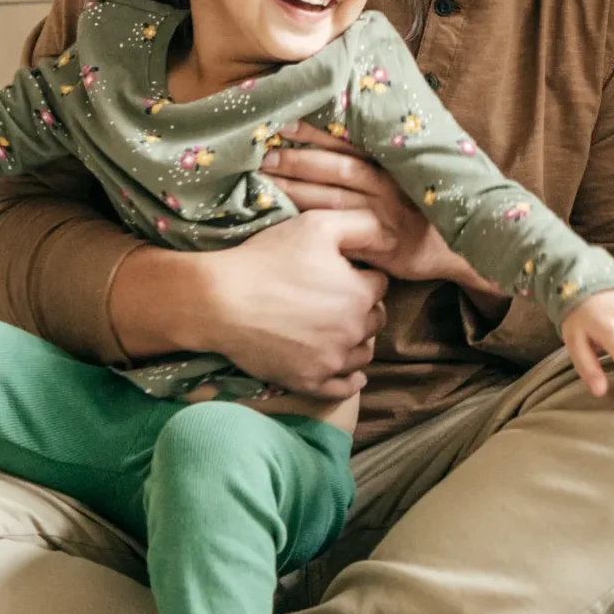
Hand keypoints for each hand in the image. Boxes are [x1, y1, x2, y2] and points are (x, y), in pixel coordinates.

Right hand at [121, 209, 389, 394]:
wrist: (220, 301)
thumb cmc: (268, 259)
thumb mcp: (317, 226)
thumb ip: (364, 226)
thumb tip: (393, 237)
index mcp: (361, 293)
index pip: (379, 284)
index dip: (360, 275)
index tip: (340, 273)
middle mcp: (354, 330)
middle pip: (375, 319)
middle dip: (362, 308)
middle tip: (335, 299)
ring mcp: (333, 361)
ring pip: (363, 352)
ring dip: (357, 341)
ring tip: (337, 329)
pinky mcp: (311, 382)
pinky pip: (345, 388)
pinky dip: (351, 379)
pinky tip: (352, 373)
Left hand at [263, 122, 497, 300]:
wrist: (460, 248)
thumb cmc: (427, 208)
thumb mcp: (410, 177)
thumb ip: (379, 159)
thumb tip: (338, 133)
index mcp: (392, 164)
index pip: (348, 143)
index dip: (315, 132)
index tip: (283, 121)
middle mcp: (387, 186)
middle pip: (335, 168)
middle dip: (296, 158)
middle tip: (261, 150)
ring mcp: (383, 216)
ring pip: (331, 198)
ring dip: (295, 188)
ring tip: (262, 179)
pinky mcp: (381, 244)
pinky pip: (339, 233)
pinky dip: (312, 224)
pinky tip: (285, 221)